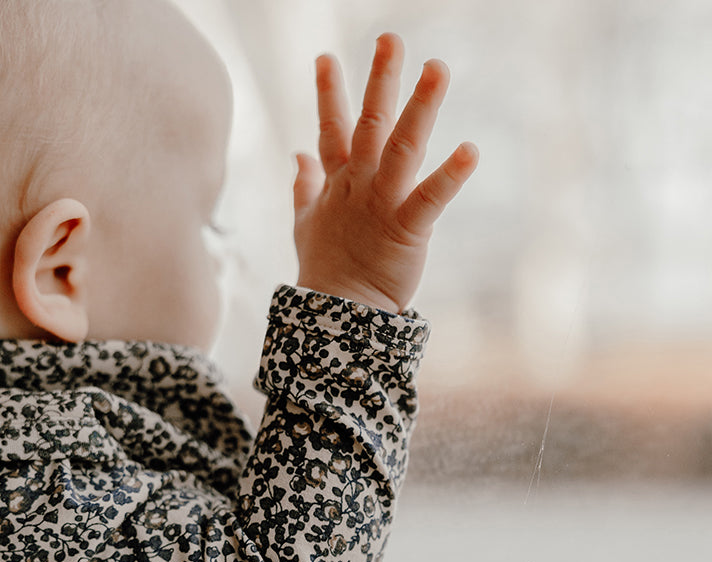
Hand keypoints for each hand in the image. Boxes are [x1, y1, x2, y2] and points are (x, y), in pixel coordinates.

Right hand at [294, 33, 477, 312]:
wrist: (336, 315)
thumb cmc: (325, 270)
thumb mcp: (306, 223)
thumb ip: (305, 185)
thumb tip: (297, 154)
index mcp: (337, 183)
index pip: (331, 130)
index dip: (329, 94)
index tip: (325, 56)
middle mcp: (359, 186)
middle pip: (369, 124)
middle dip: (381, 80)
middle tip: (391, 38)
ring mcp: (381, 204)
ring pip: (401, 147)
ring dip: (420, 107)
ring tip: (437, 67)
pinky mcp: (406, 230)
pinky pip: (430, 199)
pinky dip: (450, 176)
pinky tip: (471, 149)